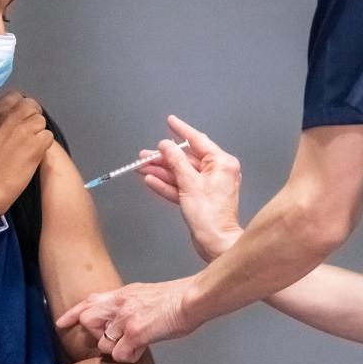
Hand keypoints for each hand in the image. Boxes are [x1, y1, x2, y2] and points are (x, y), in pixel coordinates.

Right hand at [0, 91, 53, 227]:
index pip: (14, 97)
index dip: (18, 109)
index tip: (16, 121)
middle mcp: (8, 116)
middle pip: (32, 106)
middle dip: (31, 118)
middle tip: (26, 135)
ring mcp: (24, 129)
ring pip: (41, 121)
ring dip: (37, 133)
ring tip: (27, 148)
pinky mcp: (36, 145)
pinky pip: (48, 137)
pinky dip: (43, 147)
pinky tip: (33, 157)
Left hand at [55, 276, 198, 363]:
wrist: (192, 298)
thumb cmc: (176, 298)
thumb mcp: (145, 294)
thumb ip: (130, 303)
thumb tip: (125, 314)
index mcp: (122, 294)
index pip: (89, 301)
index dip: (72, 313)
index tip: (61, 323)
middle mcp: (120, 304)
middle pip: (88, 321)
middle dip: (97, 335)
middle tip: (115, 340)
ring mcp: (126, 319)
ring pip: (104, 343)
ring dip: (116, 349)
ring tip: (134, 346)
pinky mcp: (136, 333)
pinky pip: (120, 355)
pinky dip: (130, 358)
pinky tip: (141, 352)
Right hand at [136, 115, 242, 261]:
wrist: (215, 243)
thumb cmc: (211, 216)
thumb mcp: (189, 183)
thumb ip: (175, 161)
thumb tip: (166, 145)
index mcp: (222, 163)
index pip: (198, 140)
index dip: (182, 130)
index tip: (171, 121)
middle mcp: (217, 172)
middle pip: (186, 159)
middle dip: (163, 157)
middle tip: (145, 154)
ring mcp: (208, 186)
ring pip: (180, 173)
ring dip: (161, 170)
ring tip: (140, 166)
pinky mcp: (199, 199)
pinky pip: (180, 186)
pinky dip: (166, 184)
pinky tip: (150, 180)